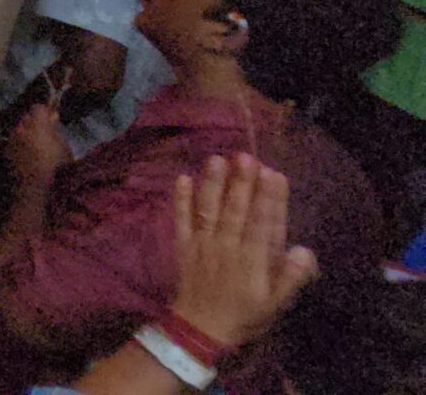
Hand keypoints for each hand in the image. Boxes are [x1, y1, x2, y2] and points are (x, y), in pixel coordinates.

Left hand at [9, 101, 72, 185]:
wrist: (35, 186)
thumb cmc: (56, 166)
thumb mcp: (64, 147)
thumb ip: (56, 130)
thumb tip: (52, 118)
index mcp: (37, 123)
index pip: (38, 107)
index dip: (45, 112)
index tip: (51, 119)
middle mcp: (21, 127)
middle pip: (27, 117)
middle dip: (34, 122)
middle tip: (44, 133)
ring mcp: (11, 138)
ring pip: (18, 129)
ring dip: (25, 133)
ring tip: (35, 146)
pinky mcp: (6, 150)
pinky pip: (13, 141)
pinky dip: (19, 144)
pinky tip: (27, 155)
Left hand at [170, 154, 317, 349]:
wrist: (201, 328)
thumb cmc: (245, 314)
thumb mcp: (275, 302)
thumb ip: (292, 277)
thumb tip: (305, 250)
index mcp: (253, 260)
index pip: (264, 224)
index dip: (270, 199)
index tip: (274, 174)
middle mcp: (228, 247)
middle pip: (236, 211)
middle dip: (242, 183)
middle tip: (246, 156)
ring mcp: (203, 244)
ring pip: (209, 210)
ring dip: (213, 184)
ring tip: (217, 159)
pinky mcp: (184, 246)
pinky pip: (181, 220)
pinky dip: (180, 200)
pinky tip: (182, 178)